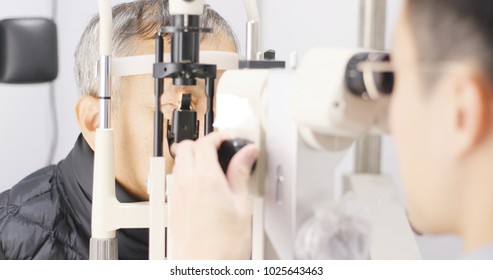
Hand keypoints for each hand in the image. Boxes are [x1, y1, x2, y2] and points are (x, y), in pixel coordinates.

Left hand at [169, 132, 258, 259]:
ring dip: (192, 156)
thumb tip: (248, 153)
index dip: (218, 136)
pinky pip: (176, 179)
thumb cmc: (223, 244)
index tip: (227, 139)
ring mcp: (176, 194)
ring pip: (178, 161)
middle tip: (219, 149)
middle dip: (202, 143)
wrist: (204, 267)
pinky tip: (202, 185)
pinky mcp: (173, 206)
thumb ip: (241, 173)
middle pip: (186, 147)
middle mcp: (186, 183)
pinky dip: (187, 173)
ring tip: (212, 166)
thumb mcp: (242, 205)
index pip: (205, 142)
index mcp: (205, 178)